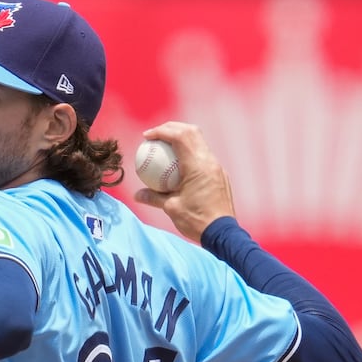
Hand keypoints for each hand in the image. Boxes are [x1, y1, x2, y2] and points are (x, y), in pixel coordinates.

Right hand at [132, 121, 235, 241]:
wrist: (222, 233)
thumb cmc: (196, 221)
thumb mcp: (170, 208)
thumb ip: (153, 197)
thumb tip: (138, 194)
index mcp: (197, 166)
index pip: (180, 137)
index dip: (161, 131)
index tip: (147, 136)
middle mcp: (209, 162)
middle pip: (191, 132)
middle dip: (172, 128)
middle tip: (155, 135)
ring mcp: (217, 167)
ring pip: (199, 141)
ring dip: (182, 138)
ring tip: (165, 145)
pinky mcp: (219, 175)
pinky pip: (203, 155)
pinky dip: (188, 152)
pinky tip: (177, 163)